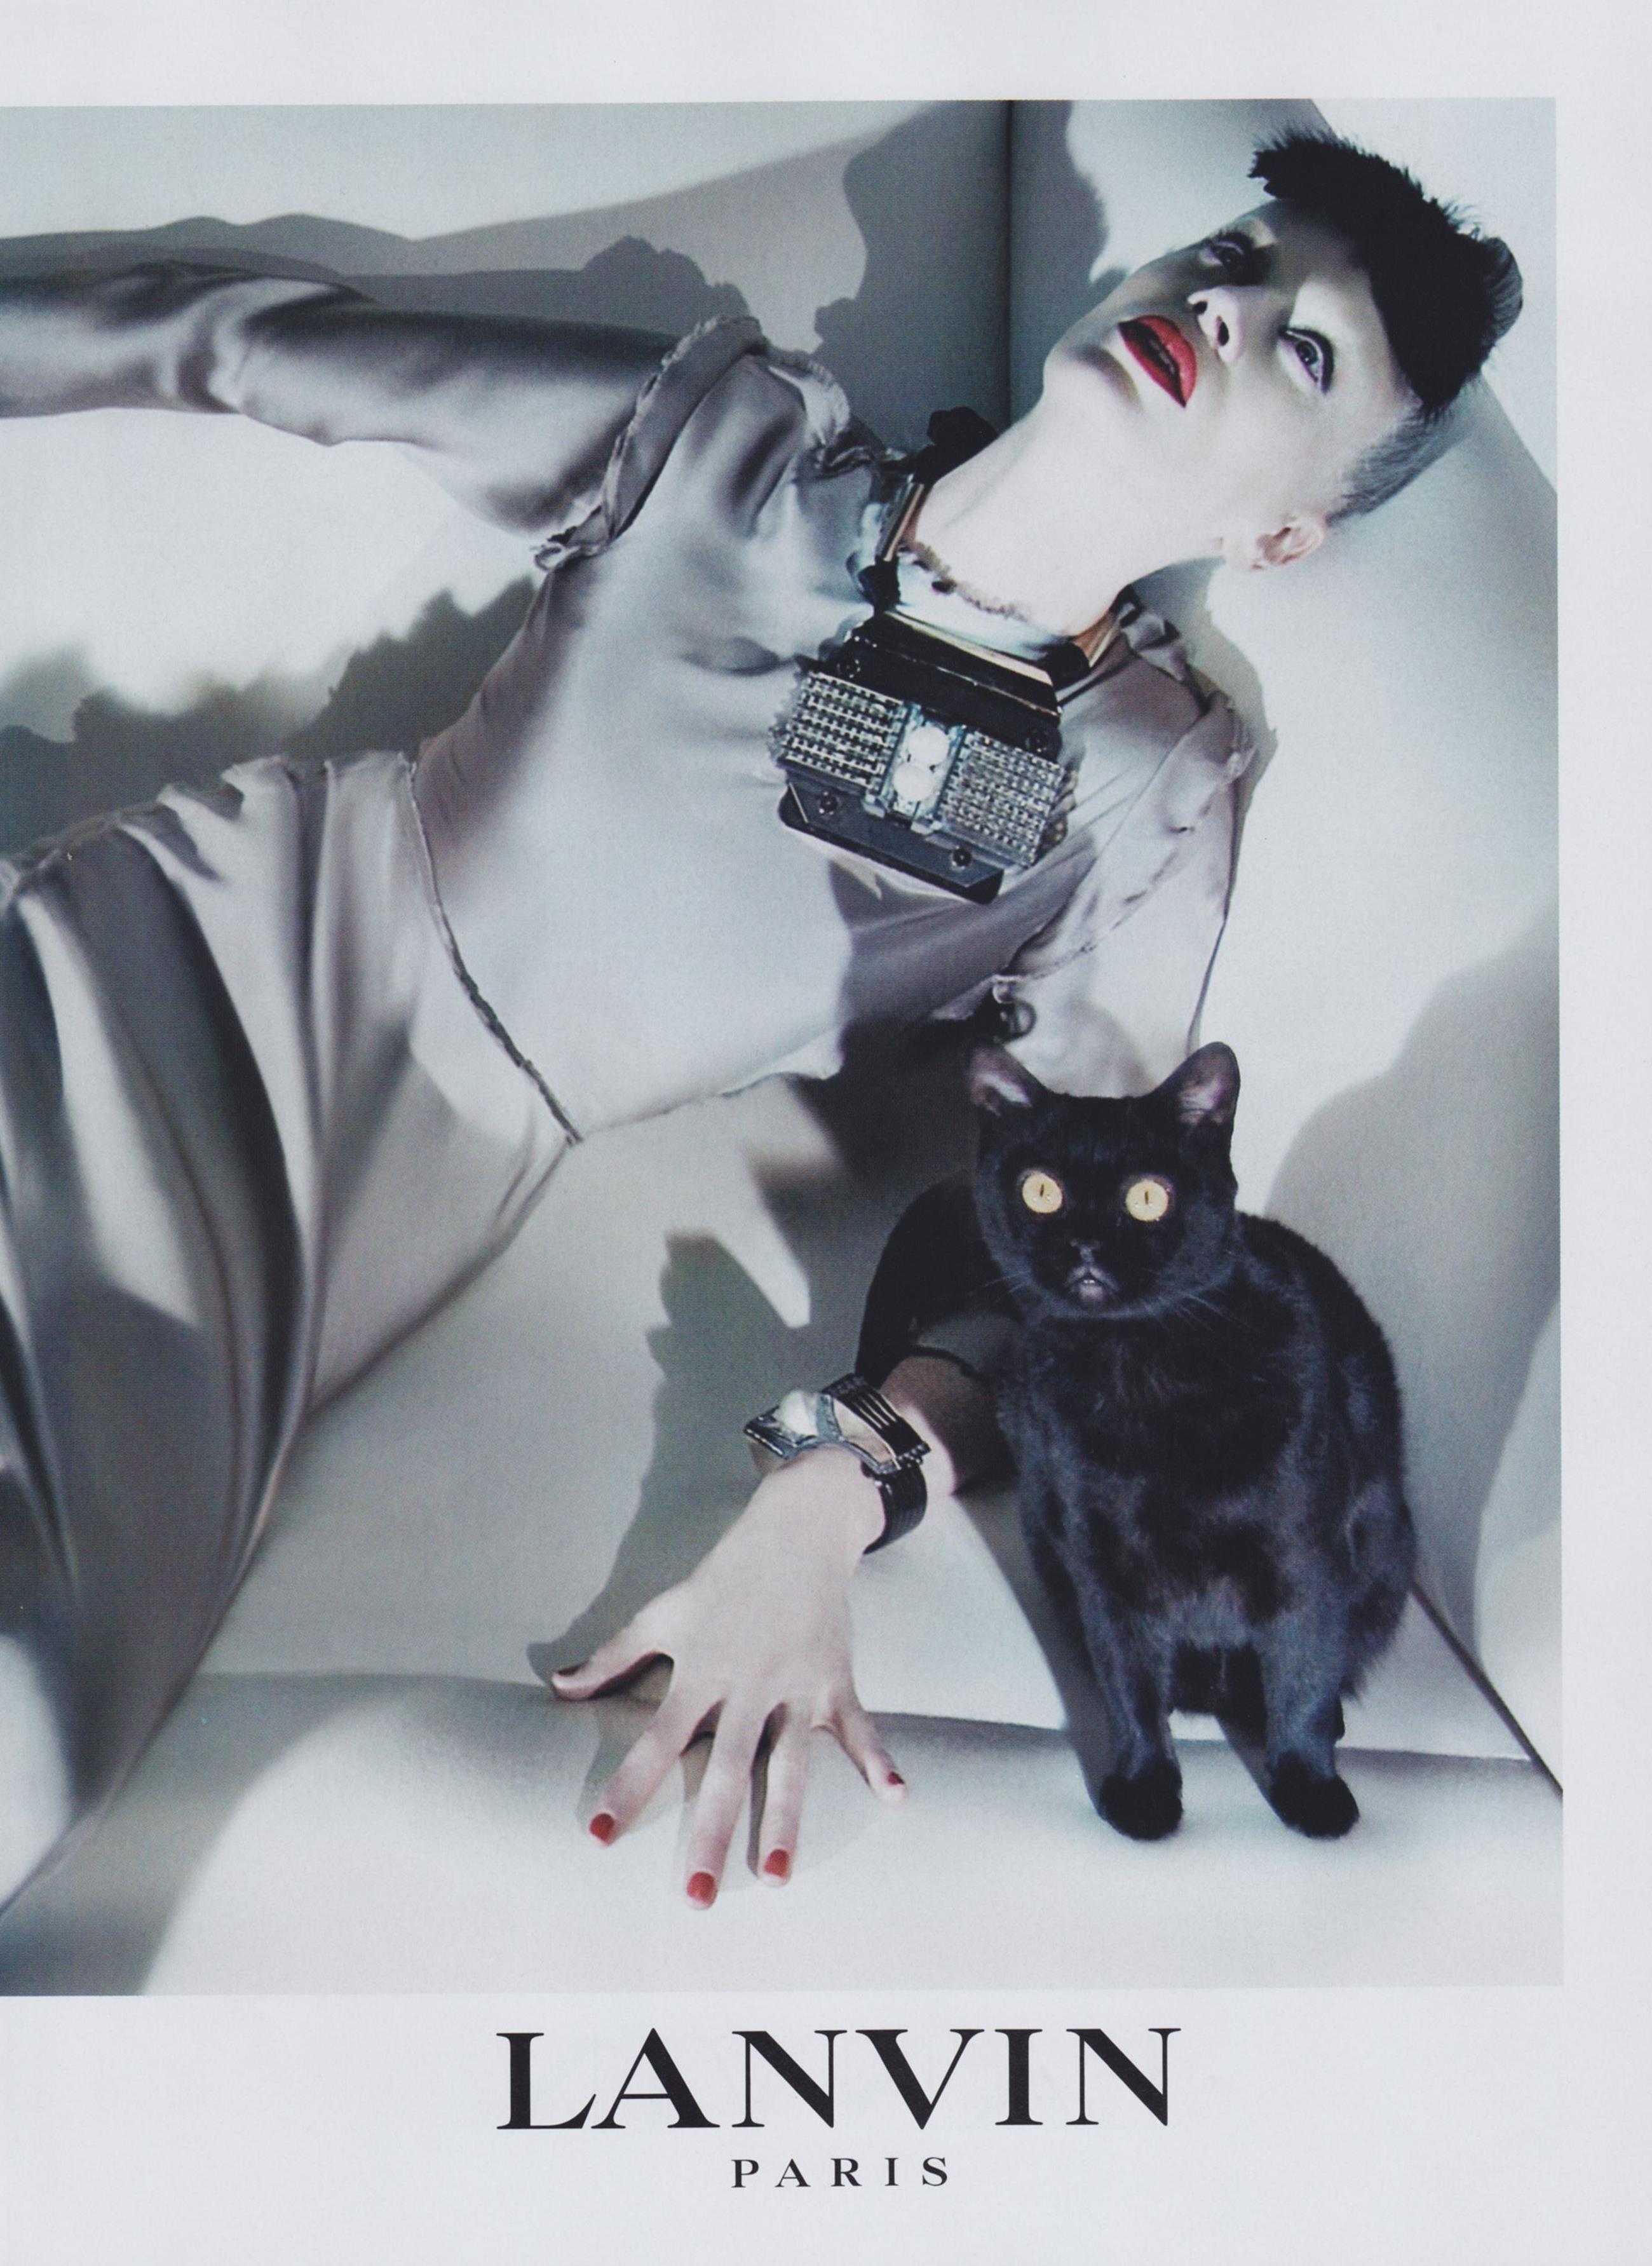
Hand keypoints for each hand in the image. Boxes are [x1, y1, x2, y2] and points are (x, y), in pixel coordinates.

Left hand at [549, 1449, 902, 1905]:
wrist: (796, 1527)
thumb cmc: (724, 1578)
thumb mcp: (664, 1613)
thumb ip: (615, 1657)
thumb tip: (560, 1687)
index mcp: (701, 1671)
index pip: (656, 1739)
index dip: (627, 1787)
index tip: (599, 1836)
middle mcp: (747, 1685)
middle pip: (725, 1769)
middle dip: (711, 1833)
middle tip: (696, 1896)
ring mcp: (796, 1685)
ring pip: (789, 1763)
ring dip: (785, 1821)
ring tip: (776, 1877)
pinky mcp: (835, 1678)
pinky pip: (858, 1726)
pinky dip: (879, 1759)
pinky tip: (896, 1797)